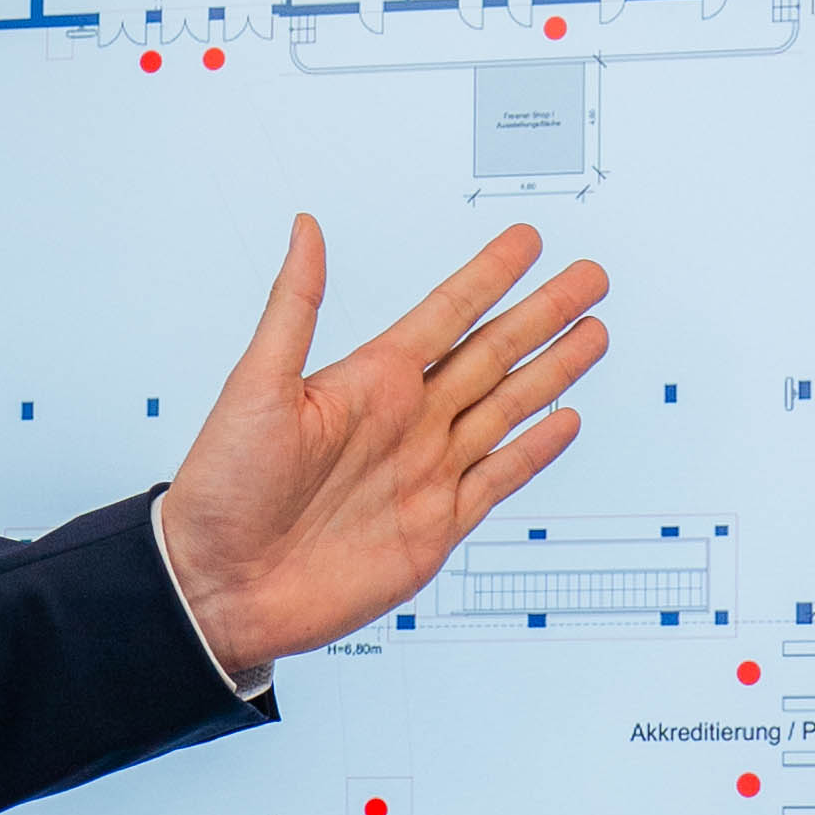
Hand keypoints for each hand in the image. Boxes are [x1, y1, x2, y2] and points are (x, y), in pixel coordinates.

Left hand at [159, 213, 608, 682]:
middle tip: (589, 276)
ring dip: (551, 371)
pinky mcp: (435, 526)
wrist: (222, 585)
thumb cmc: (222, 487)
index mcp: (367, 382)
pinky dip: (535, 451)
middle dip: (543, 314)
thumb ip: (294, 306)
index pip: (446, 314)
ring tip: (592, 334)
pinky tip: (562, 421)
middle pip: (493, 354)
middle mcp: (404, 421)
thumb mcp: (256, 385)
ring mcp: (425, 473)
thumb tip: (305, 229)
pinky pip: (498, 479)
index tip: (526, 241)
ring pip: (506, 408)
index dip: (489, 276)